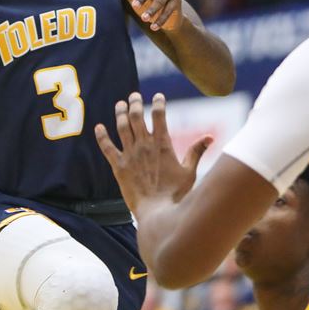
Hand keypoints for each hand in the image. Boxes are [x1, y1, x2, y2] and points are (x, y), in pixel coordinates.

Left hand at [95, 92, 211, 211]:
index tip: (158, 96)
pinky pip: (107, 147)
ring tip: (120, 105)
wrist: (157, 213)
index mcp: (163, 144)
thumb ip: (196, 152)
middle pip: (137, 116)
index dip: (158, 103)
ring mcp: (130, 155)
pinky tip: (98, 127)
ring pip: (122, 126)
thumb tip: (210, 137)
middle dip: (135, 102)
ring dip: (120, 113)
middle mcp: (144, 145)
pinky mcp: (119, 166)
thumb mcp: (189, 172)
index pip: (159, 115)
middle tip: (134, 96)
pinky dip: (101, 136)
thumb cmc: (176, 195)